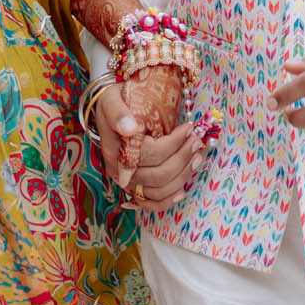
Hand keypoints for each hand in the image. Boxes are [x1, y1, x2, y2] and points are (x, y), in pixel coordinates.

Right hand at [92, 85, 203, 210]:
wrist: (108, 113)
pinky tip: (181, 192)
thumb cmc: (112, 104)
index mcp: (115, 151)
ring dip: (182, 176)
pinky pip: (150, 203)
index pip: (151, 154)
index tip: (189, 128)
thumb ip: (118, 114)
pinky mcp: (133, 187)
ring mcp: (127, 182)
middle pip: (158, 175)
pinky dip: (167, 201)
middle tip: (196, 141)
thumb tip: (132, 128)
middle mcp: (120, 171)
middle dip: (183, 158)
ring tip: (197, 157)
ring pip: (158, 190)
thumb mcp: (111, 100)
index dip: (174, 143)